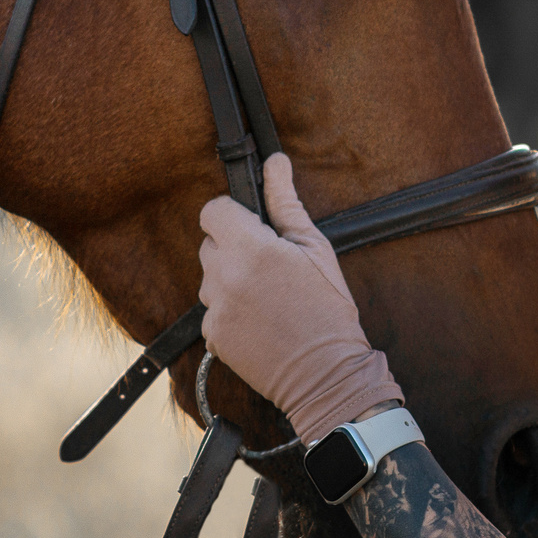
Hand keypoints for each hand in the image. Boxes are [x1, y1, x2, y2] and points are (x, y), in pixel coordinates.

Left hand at [197, 153, 403, 444]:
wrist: (325, 375)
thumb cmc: (327, 310)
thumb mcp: (315, 249)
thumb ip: (287, 203)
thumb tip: (274, 162)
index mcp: (252, 249)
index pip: (212, 210)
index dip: (231, 213)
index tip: (252, 225)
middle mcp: (225, 277)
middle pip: (210, 243)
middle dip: (233, 247)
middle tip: (270, 266)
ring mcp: (215, 308)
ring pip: (209, 277)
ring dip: (230, 279)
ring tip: (268, 297)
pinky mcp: (212, 335)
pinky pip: (212, 308)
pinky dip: (230, 310)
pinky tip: (259, 320)